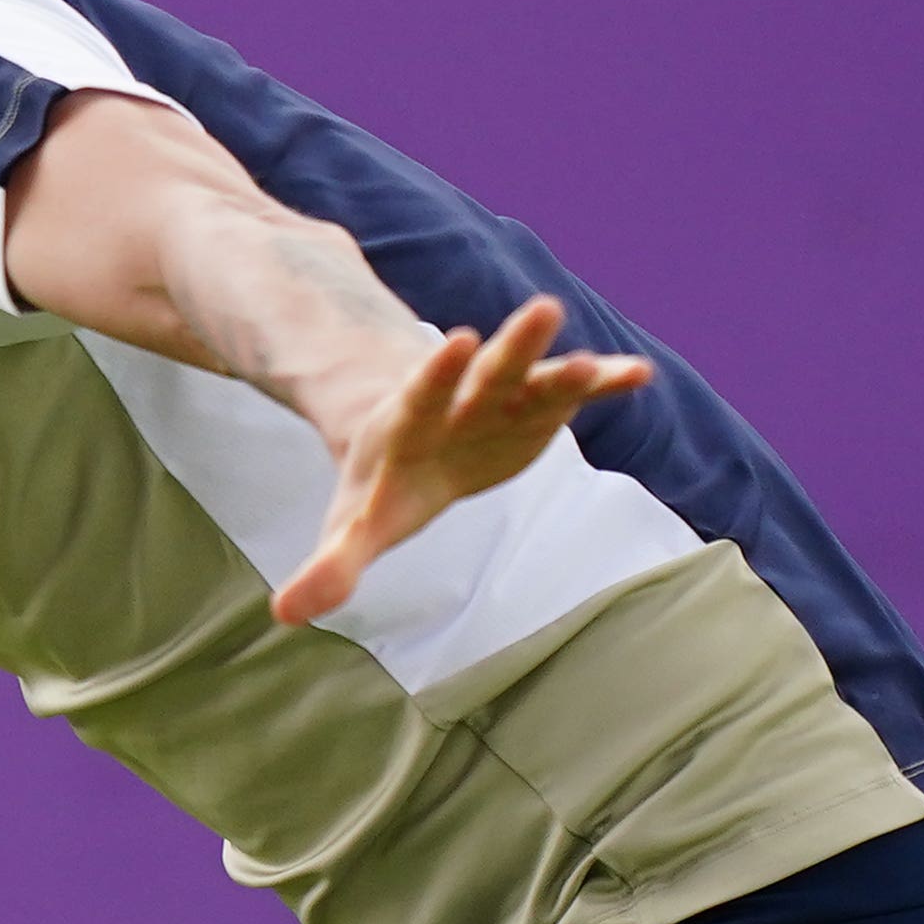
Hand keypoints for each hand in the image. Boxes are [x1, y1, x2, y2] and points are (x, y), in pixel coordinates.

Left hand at [273, 295, 653, 624]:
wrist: (408, 447)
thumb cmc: (380, 488)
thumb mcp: (356, 526)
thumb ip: (331, 563)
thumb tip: (285, 615)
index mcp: (411, 423)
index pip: (424, 393)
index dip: (440, 370)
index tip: (456, 337)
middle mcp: (461, 403)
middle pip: (488, 372)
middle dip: (513, 346)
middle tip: (544, 308)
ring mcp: (503, 402)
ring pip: (537, 378)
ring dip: (567, 369)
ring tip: (602, 363)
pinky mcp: (537, 411)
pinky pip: (575, 394)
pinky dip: (604, 382)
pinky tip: (638, 372)